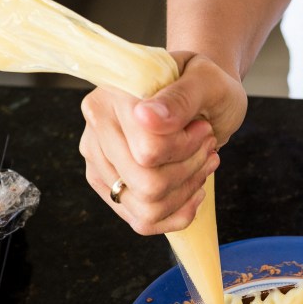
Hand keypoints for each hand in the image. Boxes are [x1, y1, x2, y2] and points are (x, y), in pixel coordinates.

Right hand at [79, 51, 247, 233]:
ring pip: (145, 208)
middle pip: (146, 184)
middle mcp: (95, 130)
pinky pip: (142, 221)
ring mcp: (99, 163)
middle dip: (189, 171)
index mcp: (111, 96)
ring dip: (186, 191)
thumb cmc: (204, 85)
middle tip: (207, 147)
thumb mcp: (206, 81)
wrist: (202, 99)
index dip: (185, 148)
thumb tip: (146, 117)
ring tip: (202, 163)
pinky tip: (193, 187)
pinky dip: (178, 211)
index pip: (147, 150)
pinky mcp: (109, 188)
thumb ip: (179, 97)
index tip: (203, 129)